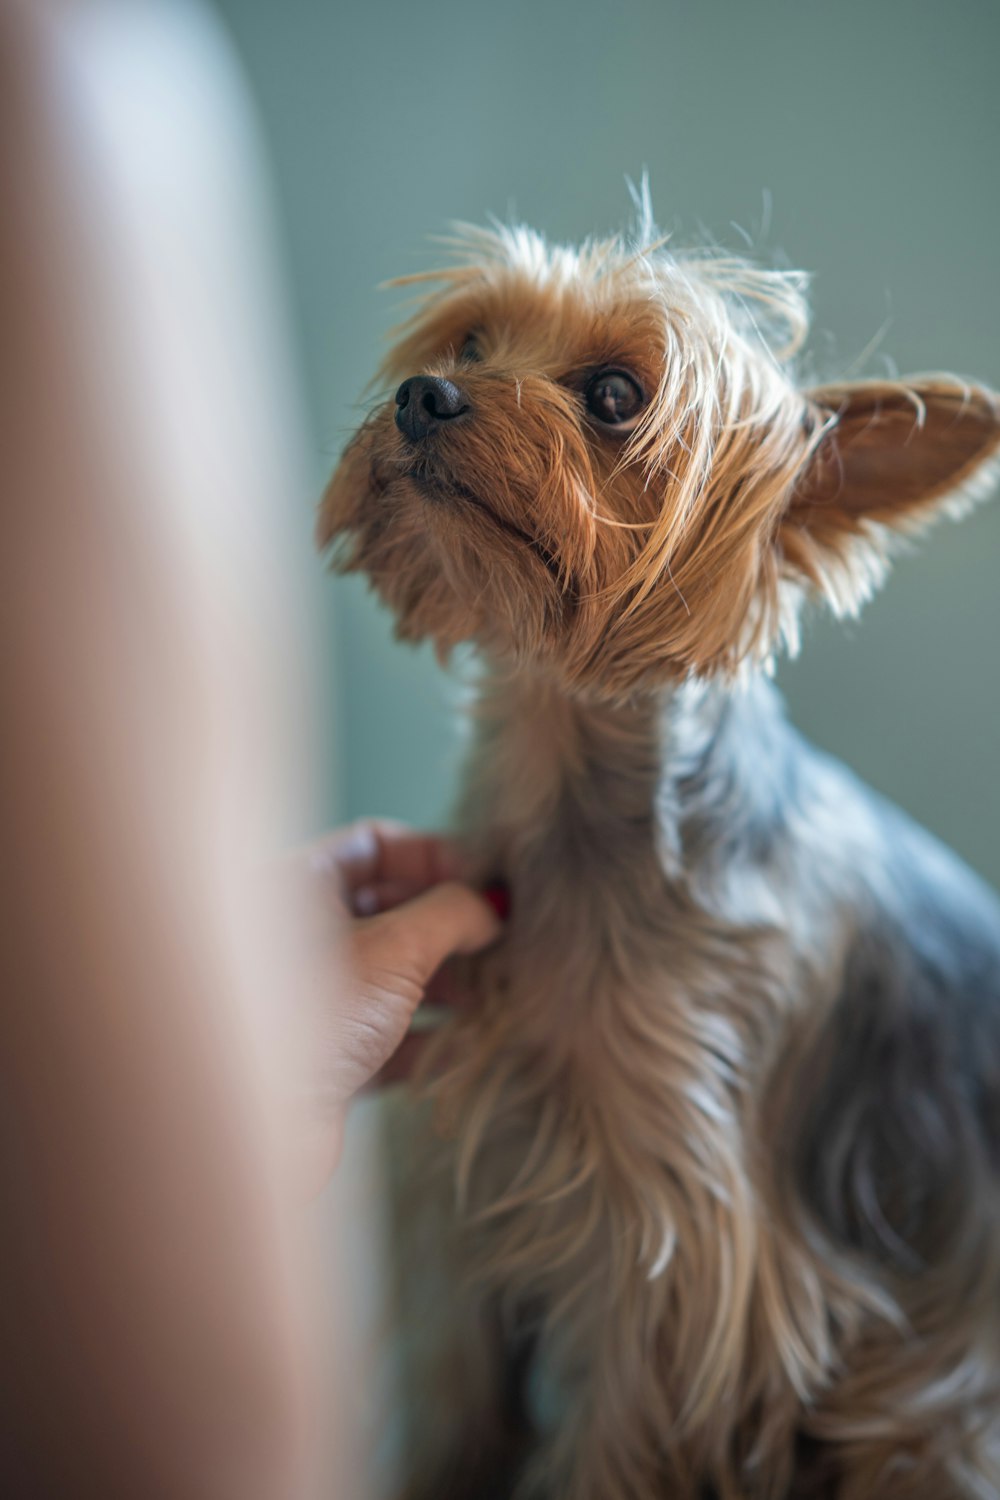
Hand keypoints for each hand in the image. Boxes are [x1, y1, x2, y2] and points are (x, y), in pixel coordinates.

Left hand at [287, 820, 502, 1187]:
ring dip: (445, 983)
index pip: (374, 846)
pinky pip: (389, 1038)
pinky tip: (465, 1044)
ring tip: (491, 993)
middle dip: (448, 924)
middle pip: (388, 911)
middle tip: (499, 938)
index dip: (433, 858)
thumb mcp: (396, 946)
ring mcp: (313, 1002)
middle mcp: (297, 938)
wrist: (256, 1128)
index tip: (486, 882)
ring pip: (392, 976)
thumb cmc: (316, 1017)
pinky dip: (428, 1037)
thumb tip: (489, 906)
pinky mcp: (327, 1063)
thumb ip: (451, 913)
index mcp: (295, 888)